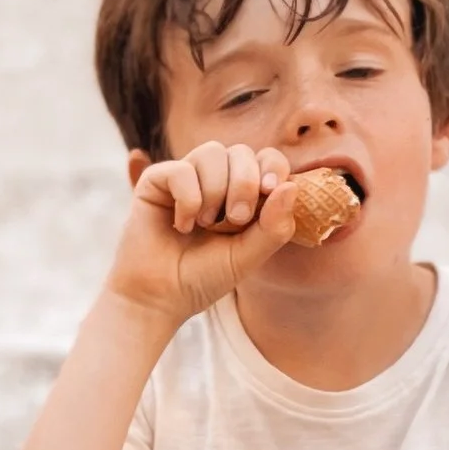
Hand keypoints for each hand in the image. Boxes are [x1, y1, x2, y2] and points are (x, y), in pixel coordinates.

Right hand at [105, 142, 302, 324]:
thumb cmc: (203, 277)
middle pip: (240, 152)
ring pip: (211, 152)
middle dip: (244, 183)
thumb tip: (292, 186)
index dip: (273, 168)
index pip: (267, 159)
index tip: (269, 190)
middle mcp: (214, 179)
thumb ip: (274, 227)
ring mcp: (185, 177)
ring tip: (206, 223)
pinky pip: (181, 170)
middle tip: (235, 220)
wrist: (160, 297)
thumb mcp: (248, 256)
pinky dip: (188, 199)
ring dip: (215, 190)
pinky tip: (182, 225)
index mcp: (242, 193)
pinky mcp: (156, 181)